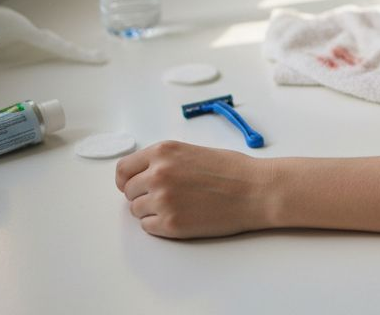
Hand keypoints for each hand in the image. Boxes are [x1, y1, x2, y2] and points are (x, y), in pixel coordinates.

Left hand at [115, 140, 275, 238]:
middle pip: (129, 191)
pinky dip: (160, 225)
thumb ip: (165, 161)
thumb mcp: (192, 152)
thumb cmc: (233, 170)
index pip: (124, 169)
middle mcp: (158, 174)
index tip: (133, 185)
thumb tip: (144, 175)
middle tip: (166, 197)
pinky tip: (182, 216)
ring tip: (179, 206)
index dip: (127, 179)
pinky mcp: (170, 224)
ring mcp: (162, 200)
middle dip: (143, 195)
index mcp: (163, 152)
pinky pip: (148, 227)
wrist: (256, 190)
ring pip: (137, 210)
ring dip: (152, 210)